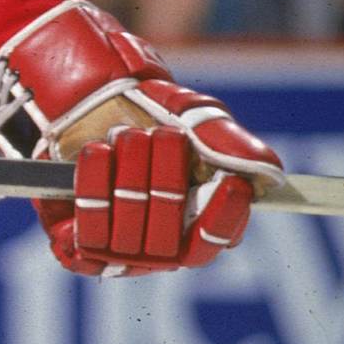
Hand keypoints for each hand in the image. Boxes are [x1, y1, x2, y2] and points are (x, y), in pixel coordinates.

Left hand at [0, 0, 281, 276]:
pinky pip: (87, 233)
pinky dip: (92, 192)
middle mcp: (155, 246)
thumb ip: (228, 143)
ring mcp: (114, 249)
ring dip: (128, 178)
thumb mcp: (189, 116)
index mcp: (191, 222)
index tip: (233, 184)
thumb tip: (270, 172)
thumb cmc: (141, 109)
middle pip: (170, 233)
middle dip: (166, 179)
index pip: (215, 240)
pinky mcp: (72, 244)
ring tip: (123, 136)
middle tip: (162, 136)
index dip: (225, 217)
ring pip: (129, 231)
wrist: (75, 93)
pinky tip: (95, 155)